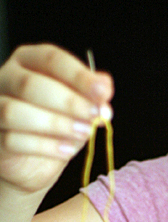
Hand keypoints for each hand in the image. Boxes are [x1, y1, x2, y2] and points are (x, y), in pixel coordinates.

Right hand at [0, 44, 112, 194]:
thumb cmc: (56, 127)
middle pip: (29, 84)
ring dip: (54, 123)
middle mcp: (7, 78)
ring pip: (14, 112)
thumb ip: (91, 96)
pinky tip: (66, 151)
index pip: (51, 59)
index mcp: (30, 62)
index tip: (103, 91)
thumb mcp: (80, 109)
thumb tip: (104, 86)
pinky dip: (44, 146)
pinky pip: (12, 140)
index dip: (78, 75)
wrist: (34, 162)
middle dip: (67, 101)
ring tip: (83, 133)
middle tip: (94, 115)